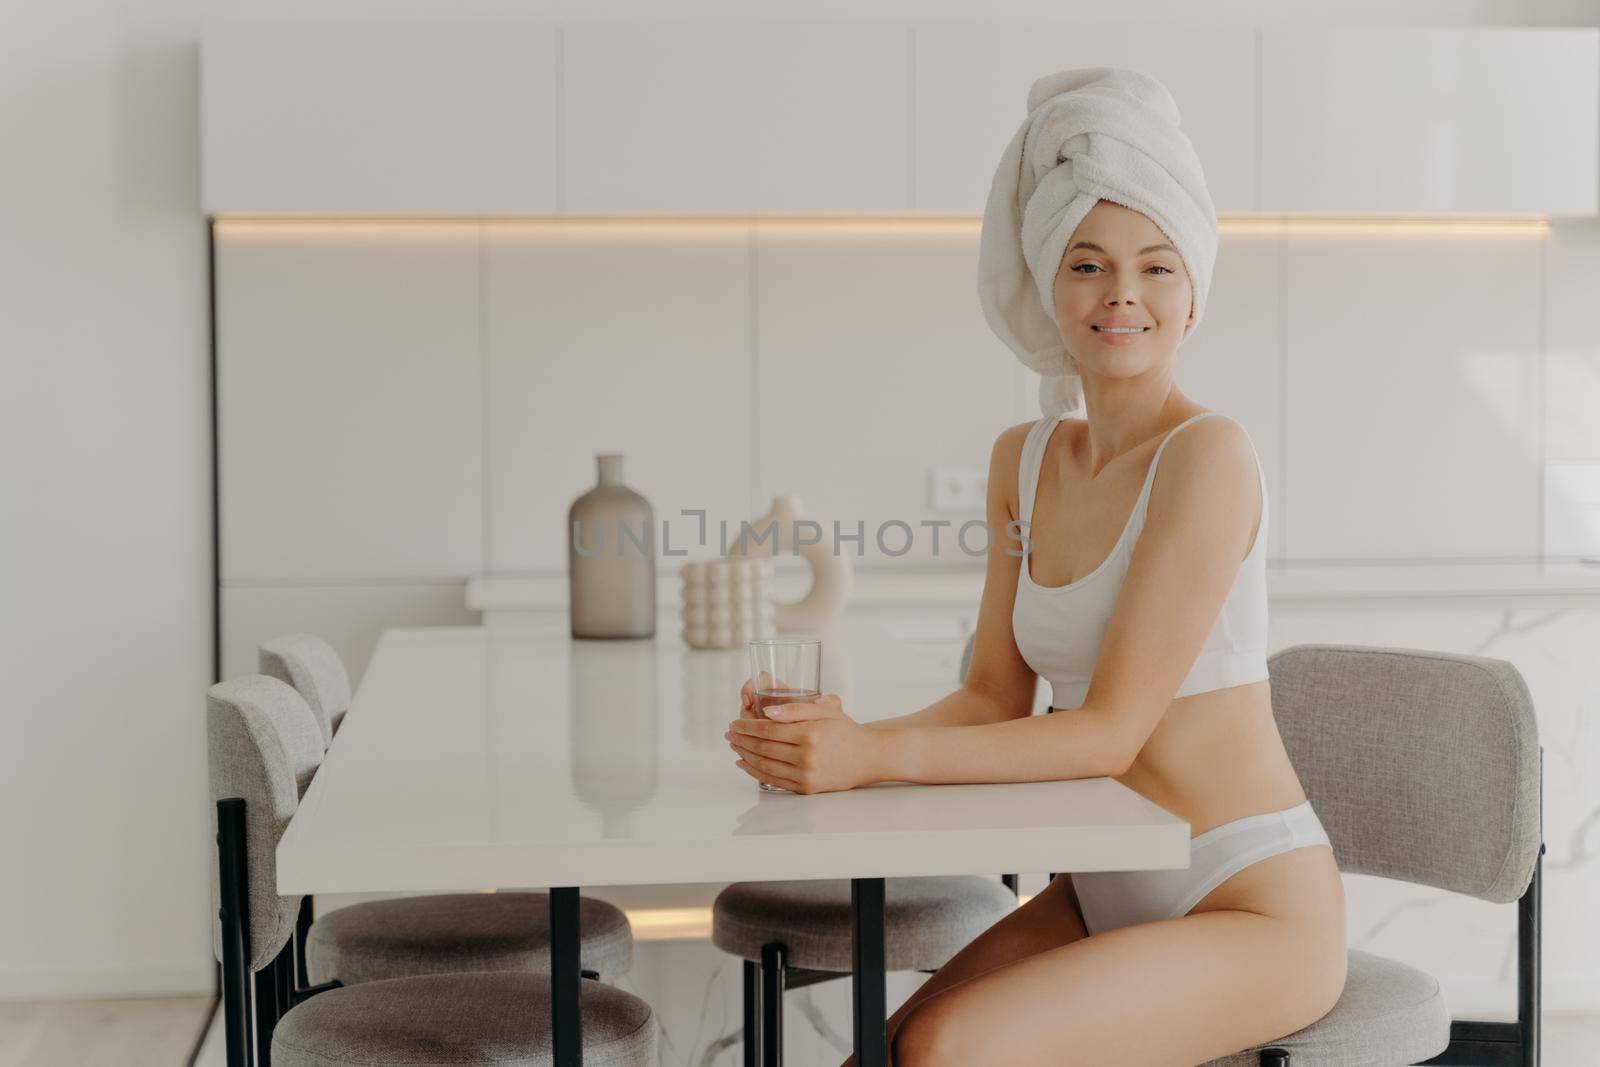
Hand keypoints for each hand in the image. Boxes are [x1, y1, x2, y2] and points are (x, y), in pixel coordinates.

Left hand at [725, 692, 882, 793]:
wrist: (867, 757)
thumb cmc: (845, 730)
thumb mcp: (824, 711)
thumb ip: (795, 709)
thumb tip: (766, 712)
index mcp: (810, 734)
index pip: (768, 729)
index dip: (747, 726)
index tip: (734, 722)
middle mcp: (807, 757)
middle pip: (763, 747)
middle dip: (741, 739)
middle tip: (729, 733)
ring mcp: (806, 775)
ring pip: (764, 765)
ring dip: (745, 755)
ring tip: (734, 746)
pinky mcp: (806, 788)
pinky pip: (773, 780)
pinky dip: (755, 771)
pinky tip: (745, 762)